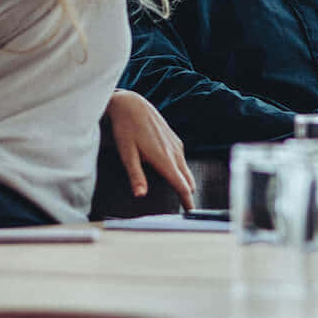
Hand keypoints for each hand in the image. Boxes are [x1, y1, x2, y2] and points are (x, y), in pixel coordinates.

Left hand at [104, 91, 194, 206]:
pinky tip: (173, 174)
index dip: (187, 201)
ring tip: (181, 194)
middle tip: (185, 209)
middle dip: (188, 194)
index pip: (182, 185)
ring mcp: (176, 145)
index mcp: (164, 159)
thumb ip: (136, 176)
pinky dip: (181, 171)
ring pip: (186, 170)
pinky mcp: (174, 140)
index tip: (191, 212)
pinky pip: (182, 160)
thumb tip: (141, 195)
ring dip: (185, 182)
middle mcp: (174, 152)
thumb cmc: (126, 129)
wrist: (132, 105)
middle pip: (188, 180)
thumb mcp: (127, 154)